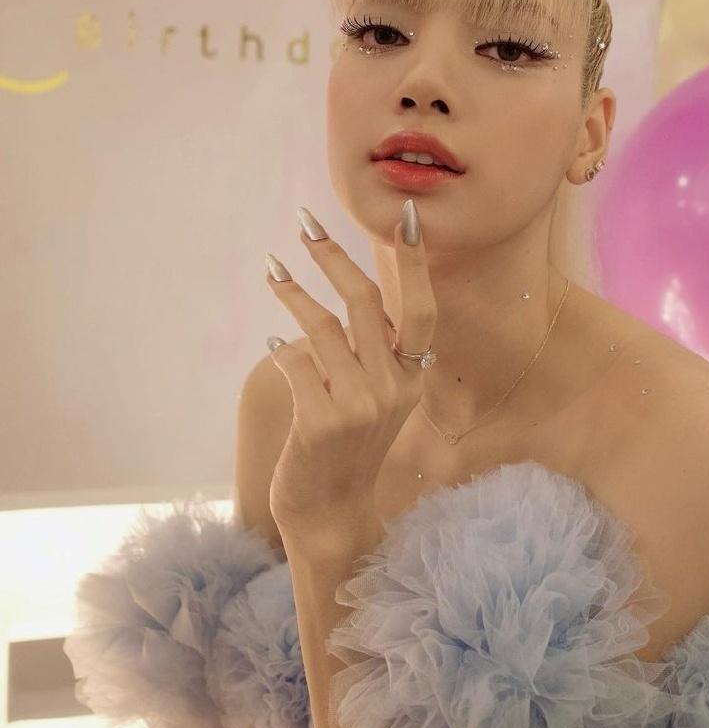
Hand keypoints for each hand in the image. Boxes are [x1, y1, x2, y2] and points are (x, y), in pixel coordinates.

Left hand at [264, 202, 435, 557]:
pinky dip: (278, 350)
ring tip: (272, 270)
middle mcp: (393, 387)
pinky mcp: (321, 421)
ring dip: (293, 292)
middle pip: (365, 301)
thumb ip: (376, 355)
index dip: (414, 260)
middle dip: (332, 255)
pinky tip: (269, 346)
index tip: (406, 214)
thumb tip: (352, 298)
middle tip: (305, 224)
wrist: (331, 513)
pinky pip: (294, 363)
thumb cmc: (348, 450)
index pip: (420, 307)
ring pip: (322, 327)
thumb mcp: (378, 401)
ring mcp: (359, 405)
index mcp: (412, 377)